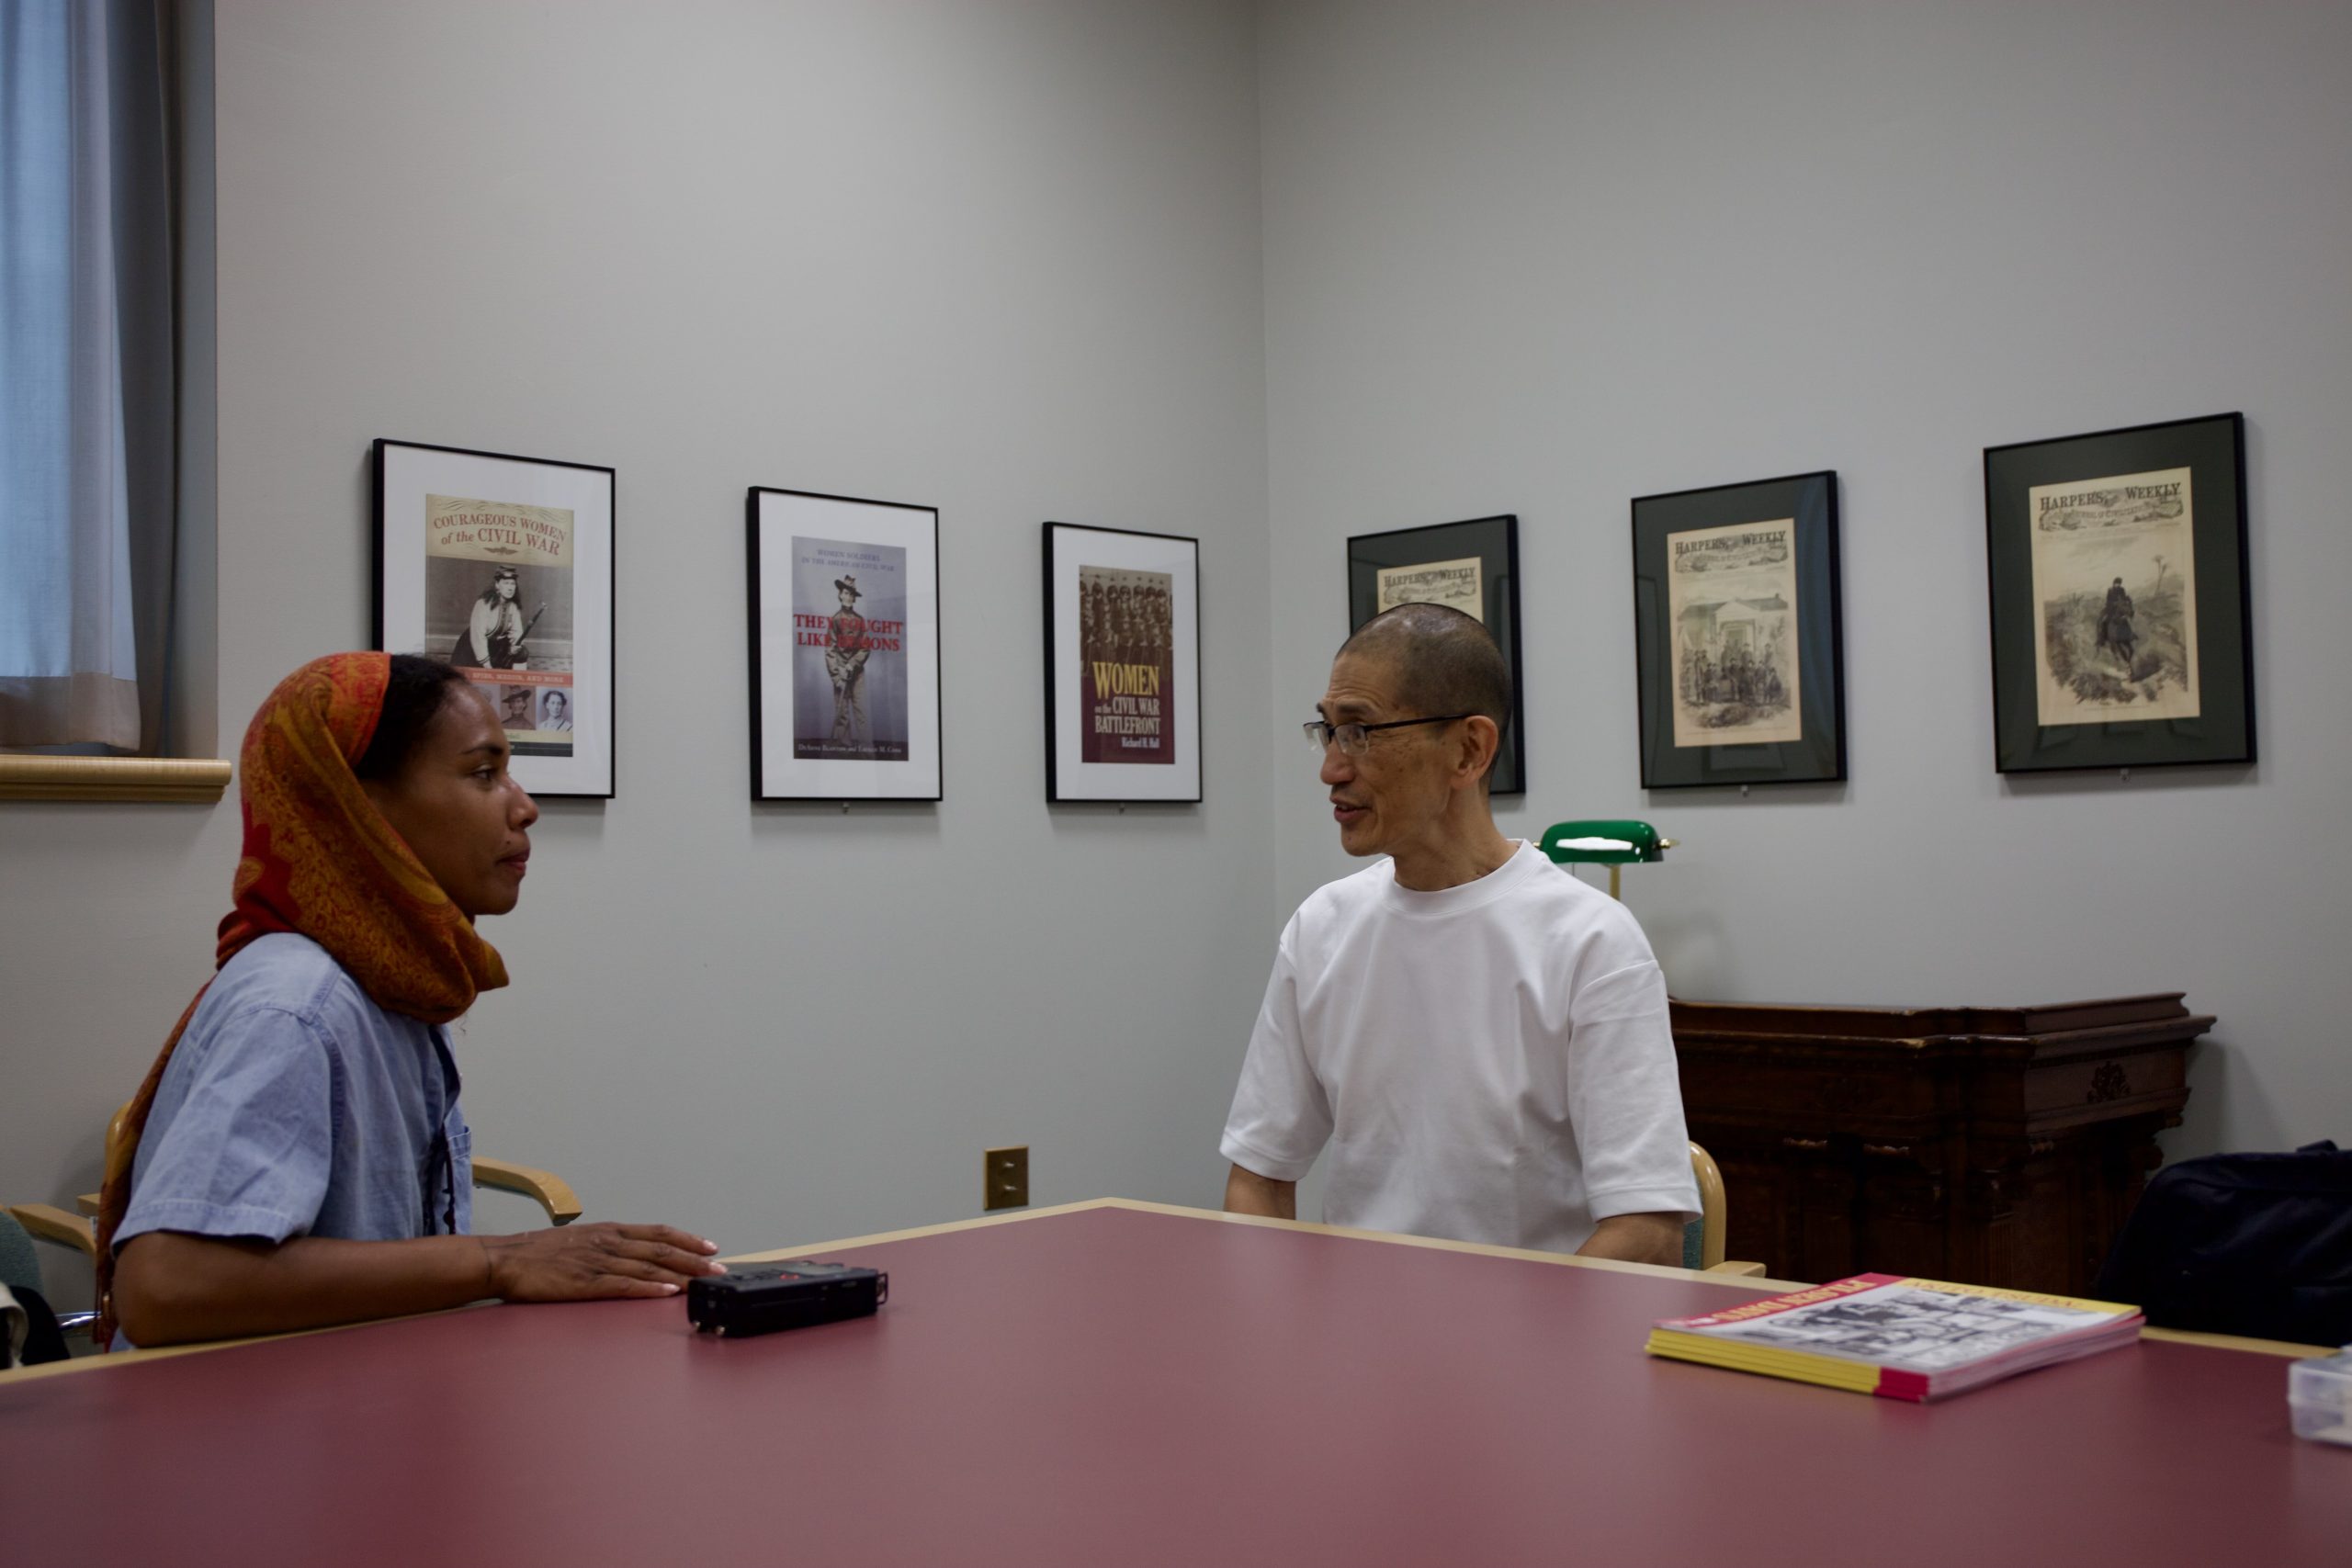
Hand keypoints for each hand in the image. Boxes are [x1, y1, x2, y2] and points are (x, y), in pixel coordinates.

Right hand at [481, 1223, 723, 1301]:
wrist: (507, 1259)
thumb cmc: (541, 1253)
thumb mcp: (581, 1240)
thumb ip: (608, 1247)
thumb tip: (634, 1256)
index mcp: (610, 1231)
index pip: (658, 1233)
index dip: (688, 1239)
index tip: (711, 1247)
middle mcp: (610, 1242)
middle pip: (662, 1249)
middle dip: (695, 1260)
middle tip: (720, 1269)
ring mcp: (599, 1262)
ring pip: (650, 1268)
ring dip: (682, 1275)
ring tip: (705, 1282)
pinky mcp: (587, 1282)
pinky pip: (625, 1285)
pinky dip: (650, 1289)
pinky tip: (668, 1293)